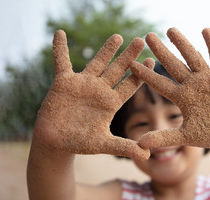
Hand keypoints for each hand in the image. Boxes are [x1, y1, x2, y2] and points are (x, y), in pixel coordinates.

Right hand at [34, 30, 152, 159]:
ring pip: (96, 62)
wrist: (56, 143)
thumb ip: (124, 147)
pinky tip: (60, 33)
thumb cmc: (80, 143)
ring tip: (118, 37)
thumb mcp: (104, 144)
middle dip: (128, 56)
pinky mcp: (63, 83)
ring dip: (106, 50)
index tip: (153, 62)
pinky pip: (61, 62)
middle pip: (117, 70)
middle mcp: (99, 90)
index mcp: (110, 103)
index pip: (129, 85)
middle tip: (141, 41)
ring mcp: (82, 84)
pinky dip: (59, 49)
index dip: (141, 74)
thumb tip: (147, 155)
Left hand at [130, 28, 209, 148]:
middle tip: (147, 36)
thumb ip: (163, 138)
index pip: (160, 84)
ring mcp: (208, 79)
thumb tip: (140, 144)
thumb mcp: (185, 137)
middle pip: (173, 65)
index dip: (146, 75)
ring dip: (182, 43)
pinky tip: (205, 30)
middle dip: (161, 51)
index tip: (131, 64)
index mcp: (182, 97)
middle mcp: (192, 85)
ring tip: (170, 29)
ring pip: (192, 57)